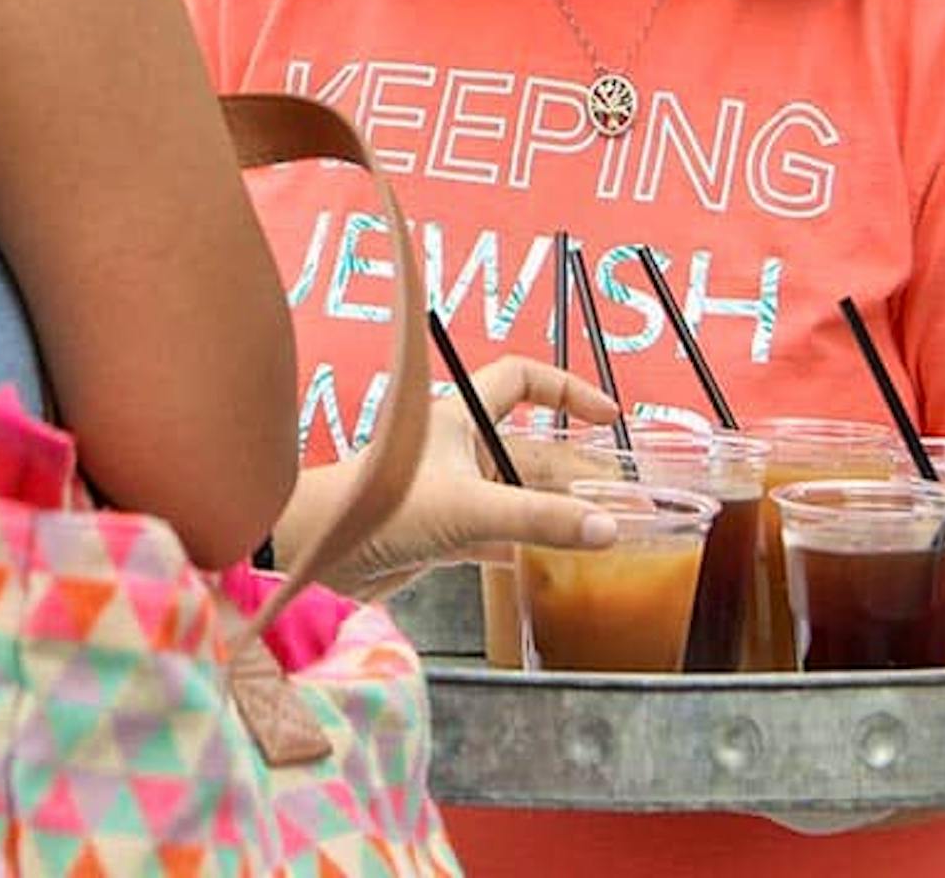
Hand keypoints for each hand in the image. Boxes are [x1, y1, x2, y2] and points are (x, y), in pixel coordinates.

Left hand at [276, 356, 619, 596]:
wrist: (318, 552)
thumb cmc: (379, 506)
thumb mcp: (469, 507)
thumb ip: (539, 519)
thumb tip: (607, 528)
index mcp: (457, 416)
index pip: (521, 381)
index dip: (566, 390)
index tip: (608, 414)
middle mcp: (457, 449)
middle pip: (531, 448)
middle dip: (577, 468)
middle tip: (626, 493)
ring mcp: (452, 493)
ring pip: (519, 495)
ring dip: (559, 511)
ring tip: (609, 529)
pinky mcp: (443, 534)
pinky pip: (500, 535)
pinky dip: (530, 546)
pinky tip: (561, 563)